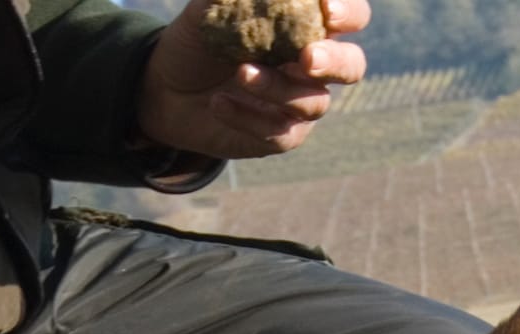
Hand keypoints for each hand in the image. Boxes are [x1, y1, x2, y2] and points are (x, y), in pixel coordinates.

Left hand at [137, 0, 368, 160]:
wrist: (167, 88)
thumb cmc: (199, 40)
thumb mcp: (209, 9)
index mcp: (307, 26)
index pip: (351, 16)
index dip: (349, 12)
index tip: (328, 9)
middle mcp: (312, 66)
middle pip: (352, 66)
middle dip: (334, 62)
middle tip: (309, 58)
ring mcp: (299, 103)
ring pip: (312, 102)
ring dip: (277, 86)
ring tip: (240, 72)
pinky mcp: (280, 136)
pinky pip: (279, 132)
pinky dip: (248, 116)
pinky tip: (218, 103)